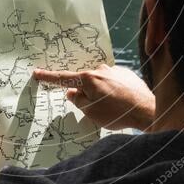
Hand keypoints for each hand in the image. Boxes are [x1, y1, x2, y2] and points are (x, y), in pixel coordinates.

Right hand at [33, 64, 154, 130]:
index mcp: (88, 78)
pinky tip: (122, 103)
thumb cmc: (117, 113)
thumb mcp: (90, 112)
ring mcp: (114, 70)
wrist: (147, 110)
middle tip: (98, 109)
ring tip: (114, 108)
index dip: (48, 77)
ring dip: (102, 94)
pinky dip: (114, 92)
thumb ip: (77, 100)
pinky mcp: (126, 74)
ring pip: (100, 83)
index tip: (37, 73)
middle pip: (84, 82)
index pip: (63, 78)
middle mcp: (100, 69)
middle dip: (86, 94)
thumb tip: (72, 92)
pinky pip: (113, 83)